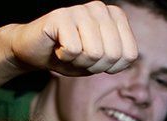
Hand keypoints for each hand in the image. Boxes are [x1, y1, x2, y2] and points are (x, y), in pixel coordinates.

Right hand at [6, 2, 137, 76]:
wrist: (36, 51)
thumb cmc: (72, 56)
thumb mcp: (103, 61)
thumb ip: (120, 57)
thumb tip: (127, 55)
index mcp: (115, 16)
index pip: (129, 54)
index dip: (112, 67)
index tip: (97, 60)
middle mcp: (100, 8)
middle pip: (112, 54)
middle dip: (95, 65)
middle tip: (79, 56)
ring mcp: (80, 9)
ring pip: (94, 53)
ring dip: (79, 62)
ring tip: (68, 51)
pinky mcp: (60, 15)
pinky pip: (73, 50)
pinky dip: (64, 57)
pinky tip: (58, 47)